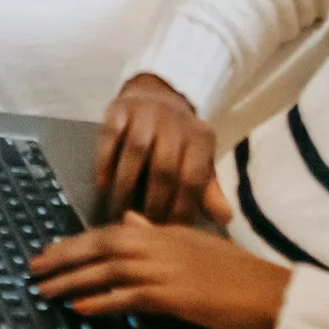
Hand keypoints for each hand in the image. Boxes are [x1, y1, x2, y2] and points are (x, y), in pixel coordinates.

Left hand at [30, 214, 289, 328]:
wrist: (272, 295)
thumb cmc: (238, 275)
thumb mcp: (196, 244)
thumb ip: (160, 232)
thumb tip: (130, 217)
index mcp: (166, 230)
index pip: (111, 230)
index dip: (77, 241)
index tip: (50, 251)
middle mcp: (161, 243)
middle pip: (101, 245)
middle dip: (63, 256)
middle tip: (33, 269)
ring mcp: (166, 268)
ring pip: (108, 269)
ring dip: (72, 280)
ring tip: (44, 291)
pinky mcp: (173, 295)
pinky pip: (128, 296)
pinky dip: (101, 301)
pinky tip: (79, 308)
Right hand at [95, 73, 217, 223]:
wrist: (156, 97)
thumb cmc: (179, 141)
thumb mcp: (199, 162)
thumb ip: (208, 191)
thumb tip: (225, 219)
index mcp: (201, 137)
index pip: (194, 179)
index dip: (181, 208)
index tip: (169, 232)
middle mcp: (175, 121)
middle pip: (164, 167)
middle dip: (153, 202)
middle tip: (142, 226)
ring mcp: (145, 112)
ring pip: (136, 150)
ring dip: (126, 186)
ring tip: (119, 212)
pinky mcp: (118, 109)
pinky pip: (110, 136)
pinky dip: (105, 162)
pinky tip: (102, 185)